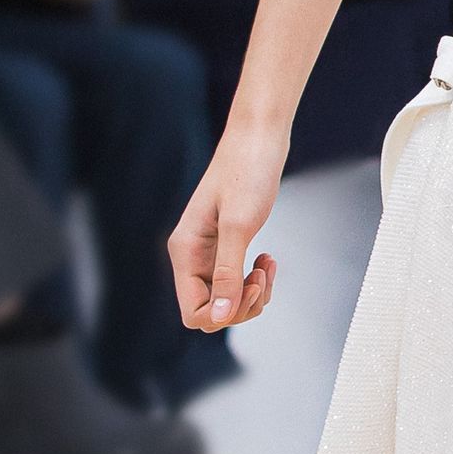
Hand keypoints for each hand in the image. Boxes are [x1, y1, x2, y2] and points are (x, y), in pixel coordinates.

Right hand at [169, 123, 285, 331]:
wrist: (258, 138)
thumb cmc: (247, 172)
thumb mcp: (239, 225)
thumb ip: (227, 273)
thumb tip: (220, 315)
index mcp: (185, 252)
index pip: (193, 312)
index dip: (224, 314)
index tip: (249, 288)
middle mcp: (192, 255)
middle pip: (212, 310)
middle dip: (241, 305)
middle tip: (262, 278)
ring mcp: (209, 251)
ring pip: (227, 299)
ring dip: (252, 292)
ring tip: (267, 267)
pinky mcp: (227, 244)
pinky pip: (236, 280)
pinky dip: (255, 279)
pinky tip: (267, 259)